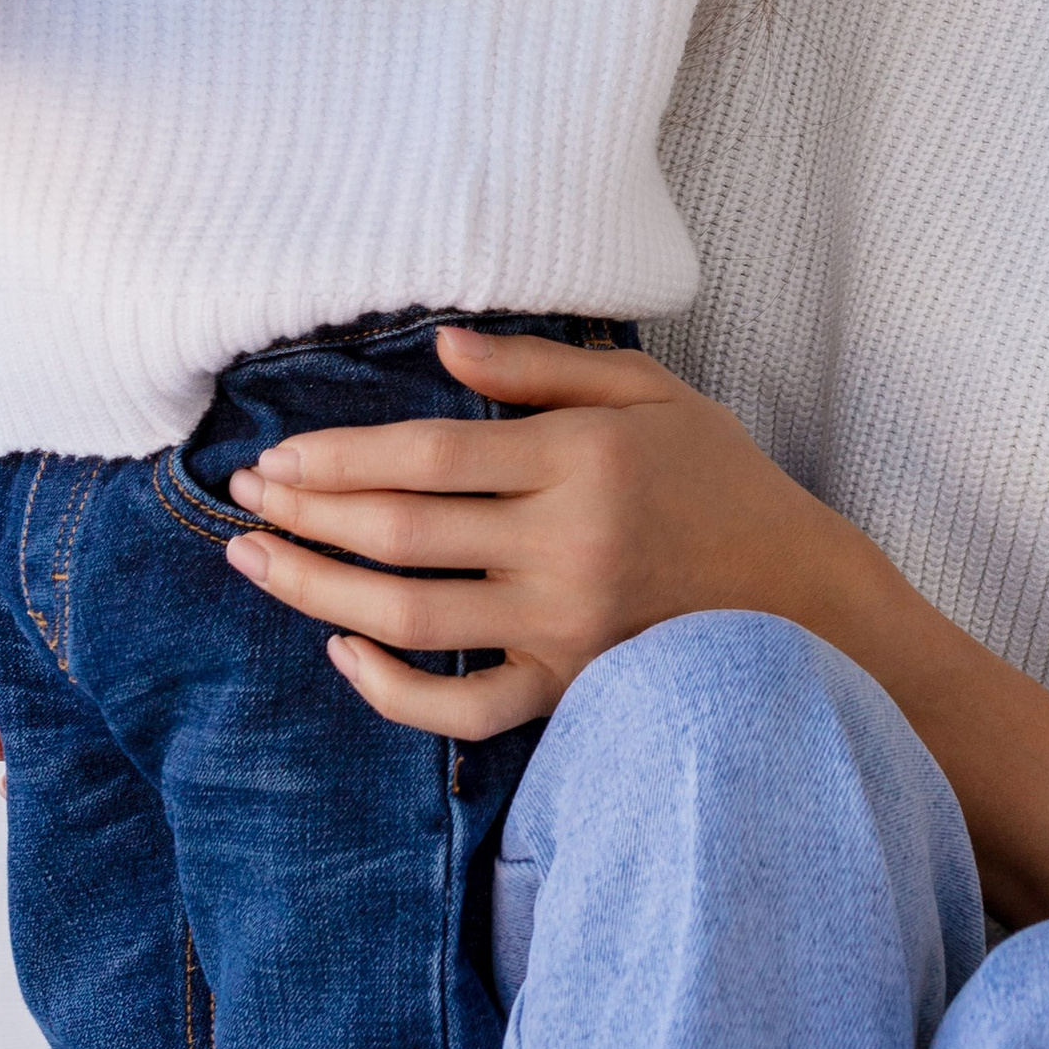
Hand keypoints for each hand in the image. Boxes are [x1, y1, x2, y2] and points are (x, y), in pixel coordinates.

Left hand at [224, 329, 855, 742]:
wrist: (805, 594)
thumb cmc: (720, 479)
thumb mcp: (650, 392)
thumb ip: (540, 368)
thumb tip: (437, 341)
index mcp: (580, 458)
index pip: (427, 455)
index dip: (337, 456)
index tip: (276, 455)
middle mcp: (566, 543)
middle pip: (399, 531)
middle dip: (304, 513)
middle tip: (243, 498)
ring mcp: (564, 624)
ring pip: (407, 617)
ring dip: (313, 590)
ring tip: (254, 562)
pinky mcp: (569, 686)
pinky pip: (460, 708)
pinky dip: (390, 689)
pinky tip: (343, 650)